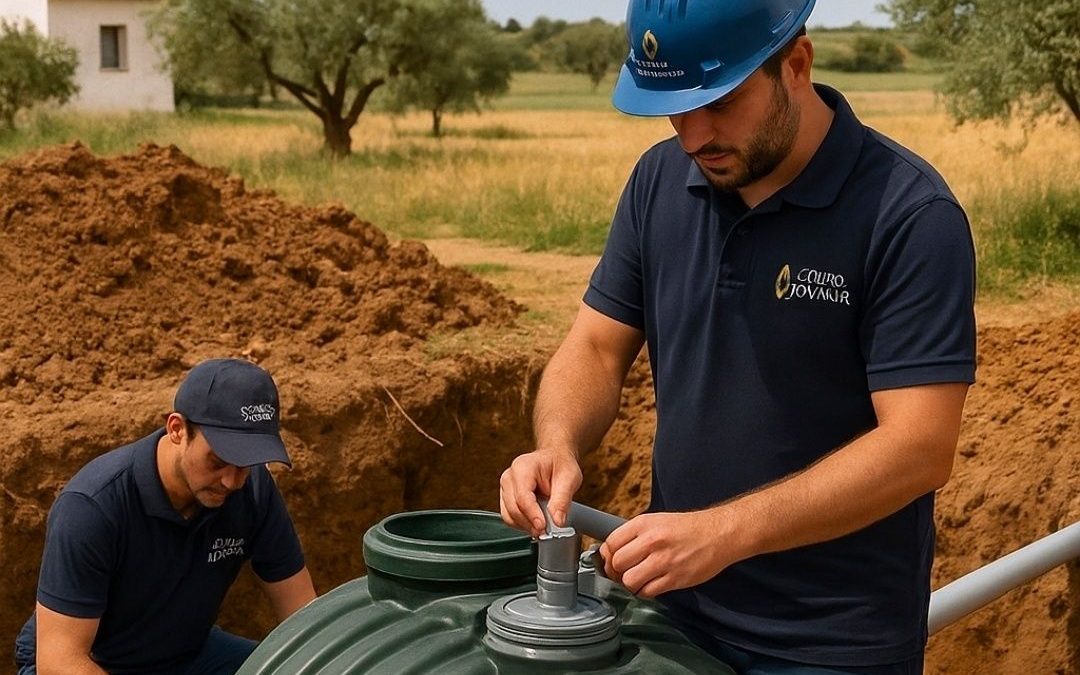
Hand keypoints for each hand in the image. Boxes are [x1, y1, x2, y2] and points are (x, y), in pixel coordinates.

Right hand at [499, 449, 582, 537]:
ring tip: (542, 529)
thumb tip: (558, 521)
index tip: (543, 527)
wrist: (554, 459)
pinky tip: (535, 524)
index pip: (522, 496)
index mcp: (523, 467)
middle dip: (529, 523)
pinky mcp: (506, 498)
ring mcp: (506, 487)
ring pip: (509, 515)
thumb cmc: (560, 464)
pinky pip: (509, 516)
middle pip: (513, 508)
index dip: (532, 514)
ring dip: (525, 525)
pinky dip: (522, 524)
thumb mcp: (569, 478)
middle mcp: (510, 477)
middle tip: (546, 532)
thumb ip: (562, 500)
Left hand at [600, 510, 730, 597]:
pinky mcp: (675, 578)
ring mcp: (664, 561)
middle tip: (623, 572)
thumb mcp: (657, 521)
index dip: (607, 555)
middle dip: (617, 571)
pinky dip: (645, 591)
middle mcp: (652, 541)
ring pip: (629, 580)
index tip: (610, 560)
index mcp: (644, 524)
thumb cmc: (687, 528)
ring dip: (630, 583)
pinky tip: (651, 584)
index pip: (611, 543)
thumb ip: (634, 535)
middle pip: (617, 563)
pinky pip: (647, 592)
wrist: (719, 534)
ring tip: (638, 579)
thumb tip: (611, 552)